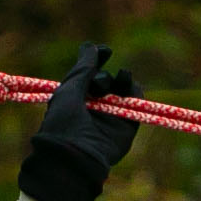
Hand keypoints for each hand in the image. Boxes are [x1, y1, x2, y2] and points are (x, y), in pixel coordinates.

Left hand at [17, 42, 140, 200]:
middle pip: (106, 80)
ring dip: (122, 80)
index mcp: (75, 98)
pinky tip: (129, 85)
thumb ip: (83, 67)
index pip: (90, 74)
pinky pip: (136, 103)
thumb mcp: (70, 88)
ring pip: (122, 89)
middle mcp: (94, 106)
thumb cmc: (64, 121)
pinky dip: (136, 91)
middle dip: (102, 78)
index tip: (106, 51)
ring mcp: (111, 116)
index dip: (97, 60)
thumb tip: (93, 46)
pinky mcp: (126, 126)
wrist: (73, 154)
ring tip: (120, 80)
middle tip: (96, 87)